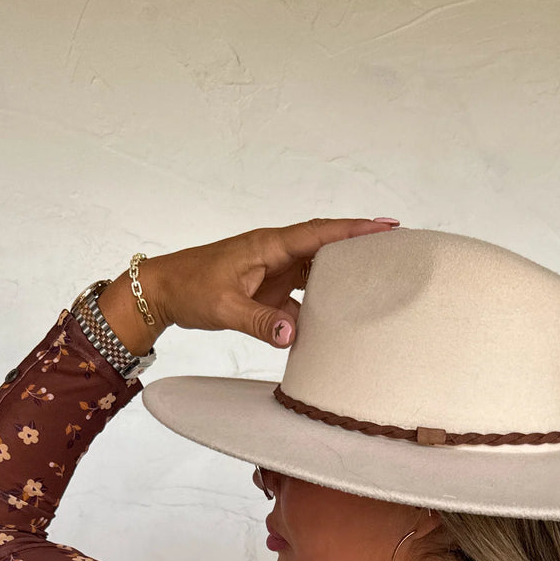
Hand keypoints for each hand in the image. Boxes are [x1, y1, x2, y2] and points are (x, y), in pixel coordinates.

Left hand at [148, 217, 399, 346]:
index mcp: (268, 246)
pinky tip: (332, 325)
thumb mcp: (224, 307)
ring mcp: (274, 272)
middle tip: (396, 250)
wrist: (163, 293)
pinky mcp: (269, 290)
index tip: (386, 225)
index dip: (354, 229)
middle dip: (359, 248)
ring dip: (341, 280)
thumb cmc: (189, 289)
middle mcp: (276, 254)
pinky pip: (302, 297)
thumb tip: (291, 335)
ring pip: (317, 272)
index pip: (319, 234)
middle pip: (326, 247)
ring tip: (375, 287)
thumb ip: (258, 321)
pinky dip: (317, 309)